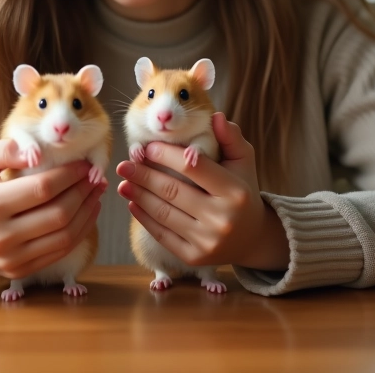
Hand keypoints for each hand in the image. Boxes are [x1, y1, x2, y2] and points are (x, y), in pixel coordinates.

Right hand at [0, 139, 101, 278]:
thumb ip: (6, 149)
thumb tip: (36, 150)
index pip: (42, 188)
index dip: (70, 175)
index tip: (84, 164)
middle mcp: (0, 236)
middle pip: (58, 214)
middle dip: (84, 192)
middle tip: (96, 177)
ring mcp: (10, 259)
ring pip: (64, 236)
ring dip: (88, 212)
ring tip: (96, 192)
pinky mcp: (18, 271)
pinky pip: (59, 252)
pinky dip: (80, 231)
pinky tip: (86, 212)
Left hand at [115, 112, 289, 270]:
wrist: (252, 238)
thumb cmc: (243, 190)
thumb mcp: (243, 161)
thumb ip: (230, 137)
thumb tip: (215, 117)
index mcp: (234, 190)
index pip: (192, 166)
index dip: (166, 154)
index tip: (147, 147)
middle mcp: (222, 218)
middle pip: (172, 190)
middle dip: (144, 175)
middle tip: (124, 164)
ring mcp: (207, 241)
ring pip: (163, 213)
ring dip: (138, 195)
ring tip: (123, 182)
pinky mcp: (194, 257)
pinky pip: (162, 235)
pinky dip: (144, 218)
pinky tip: (133, 203)